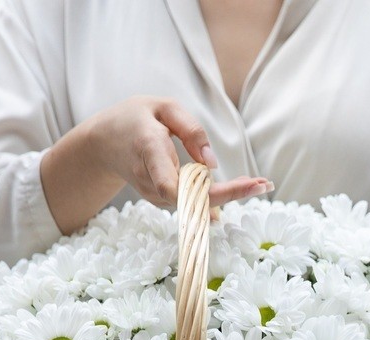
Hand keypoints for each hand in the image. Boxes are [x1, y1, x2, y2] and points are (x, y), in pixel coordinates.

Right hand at [85, 95, 273, 208]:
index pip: (174, 185)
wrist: (104, 143)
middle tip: (265, 184)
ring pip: (196, 202)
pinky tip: (241, 187)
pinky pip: (192, 200)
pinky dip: (217, 194)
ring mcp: (156, 195)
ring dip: (229, 194)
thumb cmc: (134, 119)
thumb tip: (212, 164)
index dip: (206, 192)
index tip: (237, 186)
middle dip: (230, 194)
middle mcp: (152, 180)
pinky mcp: (162, 200)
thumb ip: (189, 129)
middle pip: (192, 198)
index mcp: (149, 151)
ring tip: (260, 184)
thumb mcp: (161, 107)